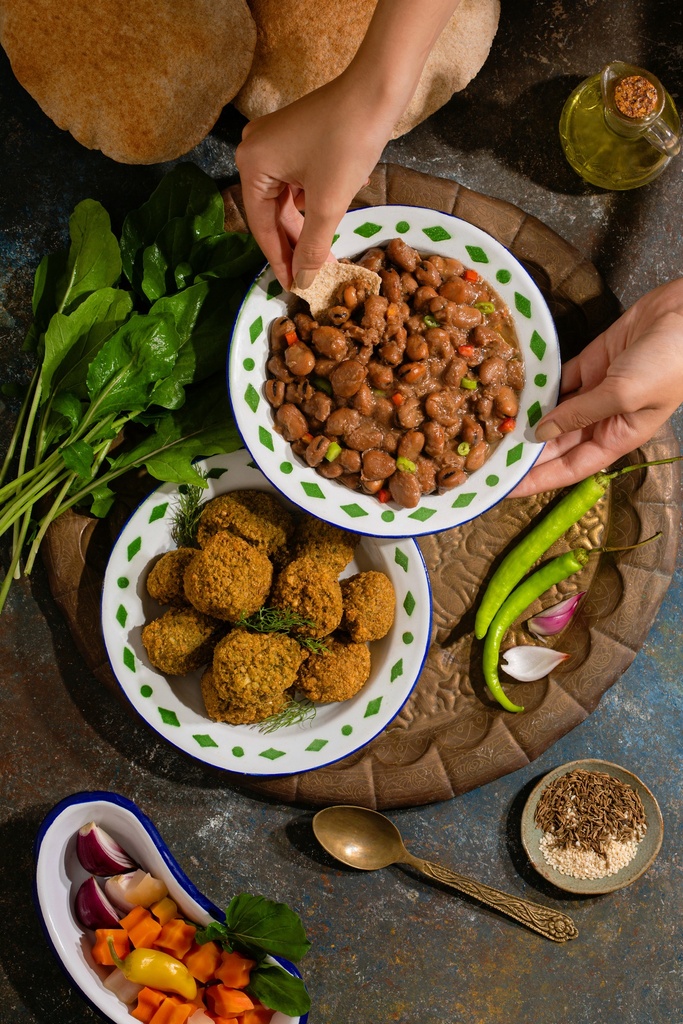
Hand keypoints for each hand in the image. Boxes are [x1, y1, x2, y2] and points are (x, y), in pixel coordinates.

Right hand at [235, 0, 460, 289]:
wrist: (377, 89)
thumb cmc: (349, 141)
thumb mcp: (328, 203)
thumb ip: (311, 246)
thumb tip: (302, 282)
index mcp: (252, 163)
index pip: (262, 226)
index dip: (280, 260)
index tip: (294, 287)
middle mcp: (255, 151)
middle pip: (274, 214)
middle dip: (297, 245)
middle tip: (314, 277)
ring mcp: (275, 144)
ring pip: (288, 201)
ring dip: (308, 227)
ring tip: (326, 257)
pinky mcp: (296, 140)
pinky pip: (299, 184)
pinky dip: (315, 204)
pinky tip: (332, 219)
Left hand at [510, 278, 682, 496]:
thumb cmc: (669, 362)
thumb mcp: (623, 395)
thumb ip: (580, 414)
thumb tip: (541, 433)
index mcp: (618, 437)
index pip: (570, 468)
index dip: (538, 479)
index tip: (506, 487)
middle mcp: (604, 419)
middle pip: (556, 444)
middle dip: (524, 452)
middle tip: (489, 457)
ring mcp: (596, 390)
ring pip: (553, 413)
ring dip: (526, 420)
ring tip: (493, 428)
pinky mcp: (590, 362)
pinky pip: (557, 381)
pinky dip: (536, 387)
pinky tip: (511, 394)